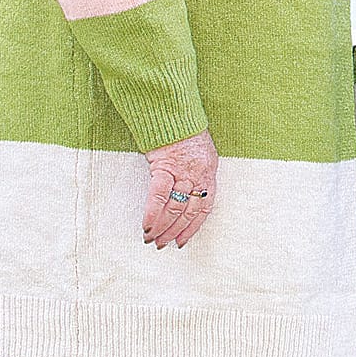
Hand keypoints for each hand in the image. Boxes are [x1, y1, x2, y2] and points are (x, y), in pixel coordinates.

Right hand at [143, 129, 217, 249]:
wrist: (174, 113)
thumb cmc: (185, 133)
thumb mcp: (199, 154)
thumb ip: (195, 174)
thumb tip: (185, 195)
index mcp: (209, 172)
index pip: (205, 207)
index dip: (193, 227)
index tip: (182, 241)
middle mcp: (200, 174)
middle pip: (189, 210)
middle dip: (174, 231)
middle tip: (161, 244)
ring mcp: (184, 171)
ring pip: (175, 206)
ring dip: (162, 226)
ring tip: (151, 238)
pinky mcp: (165, 166)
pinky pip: (159, 194)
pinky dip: (152, 213)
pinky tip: (146, 225)